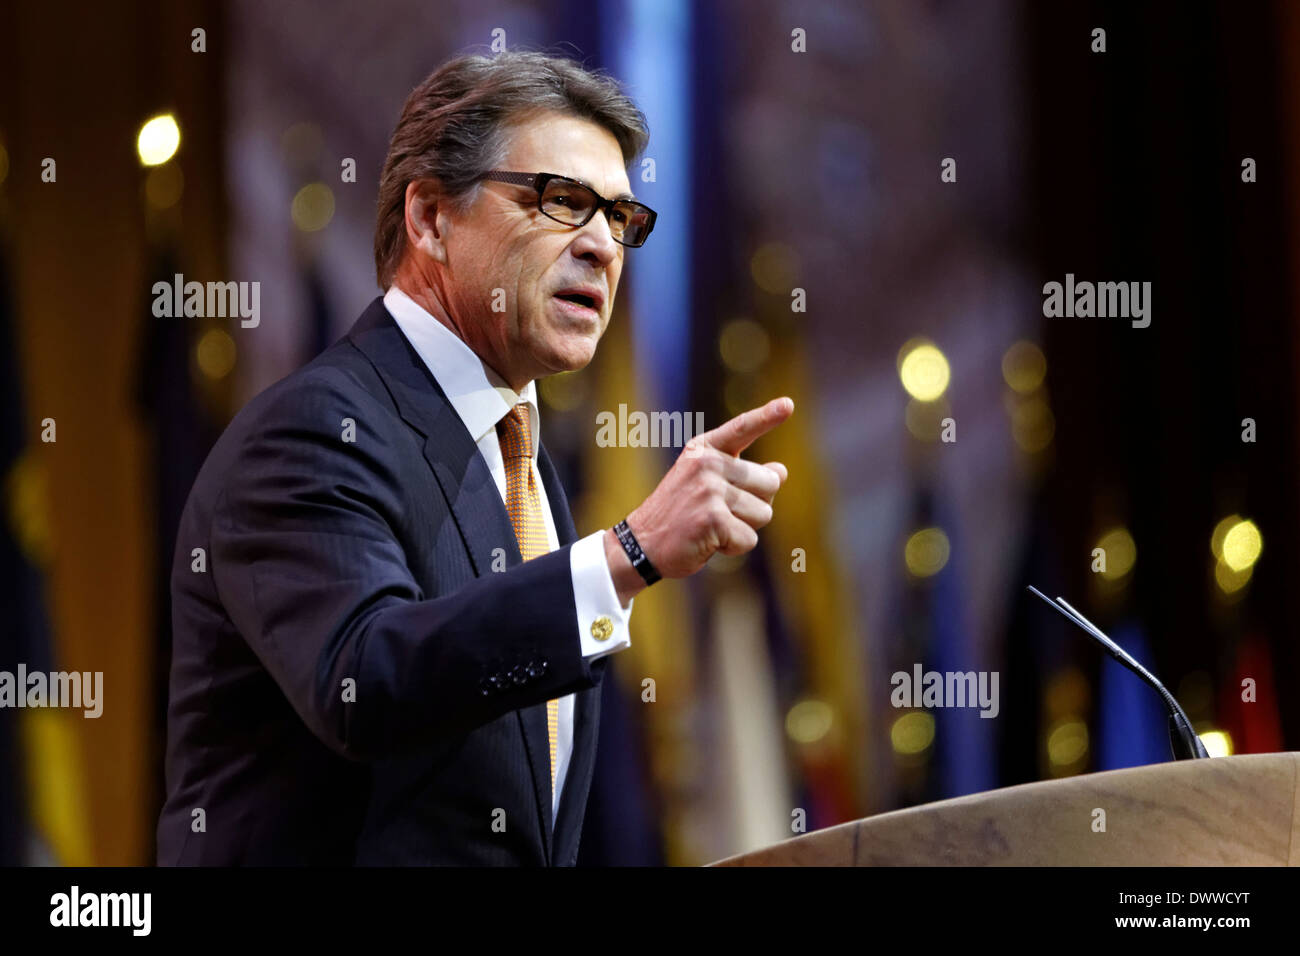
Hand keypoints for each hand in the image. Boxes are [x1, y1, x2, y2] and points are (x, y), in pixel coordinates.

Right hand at [603, 397, 792, 603]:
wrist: (641, 545)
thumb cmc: (680, 515)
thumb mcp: (706, 484)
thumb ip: (742, 475)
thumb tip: (782, 471)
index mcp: (704, 450)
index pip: (742, 428)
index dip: (767, 416)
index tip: (788, 404)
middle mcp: (707, 464)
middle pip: (770, 483)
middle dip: (756, 504)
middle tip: (721, 512)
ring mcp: (710, 490)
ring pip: (764, 513)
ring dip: (744, 528)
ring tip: (712, 527)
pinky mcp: (713, 519)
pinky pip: (749, 538)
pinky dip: (734, 547)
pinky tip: (709, 543)